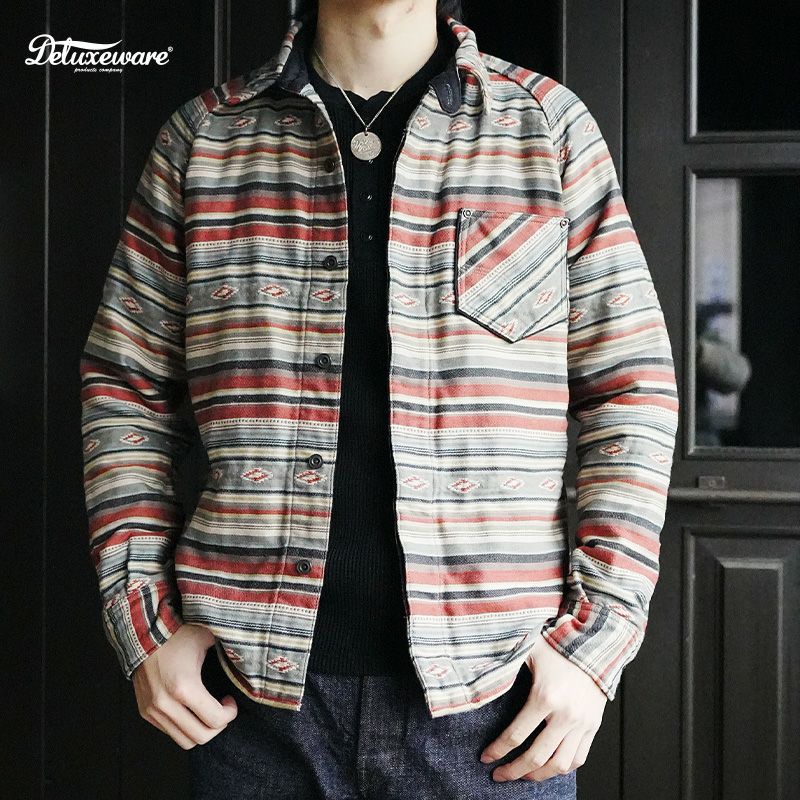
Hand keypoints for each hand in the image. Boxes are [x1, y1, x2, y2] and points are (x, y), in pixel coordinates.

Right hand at [131, 623, 238, 748]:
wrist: (143, 633)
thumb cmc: (178, 634)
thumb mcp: (207, 638)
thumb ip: (227, 651)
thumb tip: (248, 657)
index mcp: (183, 687)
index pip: (214, 720)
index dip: (230, 713)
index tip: (230, 701)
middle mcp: (165, 704)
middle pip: (201, 737)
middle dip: (218, 726)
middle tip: (222, 709)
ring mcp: (153, 710)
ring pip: (184, 740)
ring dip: (200, 729)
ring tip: (207, 711)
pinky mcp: (145, 712)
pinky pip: (170, 732)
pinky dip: (185, 727)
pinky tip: (191, 709)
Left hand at [479, 634, 606, 781]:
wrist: (595, 645)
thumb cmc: (557, 646)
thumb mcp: (528, 650)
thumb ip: (506, 662)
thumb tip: (478, 669)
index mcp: (545, 696)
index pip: (516, 734)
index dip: (498, 750)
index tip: (485, 757)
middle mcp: (565, 714)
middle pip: (536, 757)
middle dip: (513, 771)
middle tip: (499, 775)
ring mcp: (581, 723)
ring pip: (559, 765)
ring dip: (538, 775)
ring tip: (522, 775)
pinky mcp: (593, 726)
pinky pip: (578, 759)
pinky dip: (561, 769)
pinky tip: (547, 767)